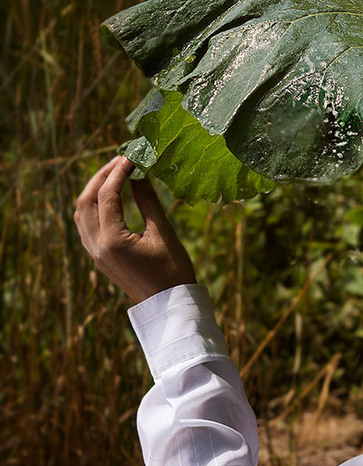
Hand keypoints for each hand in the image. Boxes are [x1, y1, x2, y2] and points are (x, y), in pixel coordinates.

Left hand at [74, 156, 196, 302]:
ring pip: (81, 212)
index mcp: (114, 240)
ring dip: (94, 190)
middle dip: (101, 176)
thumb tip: (140, 173)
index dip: (119, 172)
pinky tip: (110, 199)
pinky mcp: (99, 257)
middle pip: (86, 200)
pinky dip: (93, 206)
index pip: (108, 195)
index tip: (132, 156)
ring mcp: (95, 253)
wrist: (170, 306)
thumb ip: (148, 201)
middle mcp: (97, 246)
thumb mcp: (163, 233)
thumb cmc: (174, 271)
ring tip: (114, 175)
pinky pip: (85, 225)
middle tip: (120, 160)